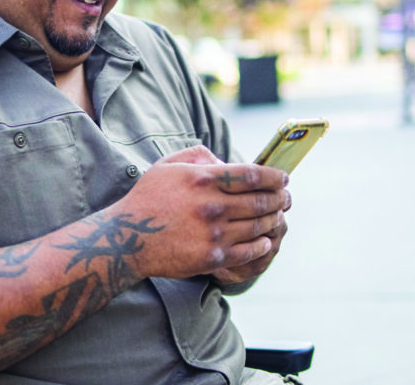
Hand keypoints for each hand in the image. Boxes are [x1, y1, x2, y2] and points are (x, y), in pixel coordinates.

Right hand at [110, 146, 289, 280]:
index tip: (284, 178)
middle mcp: (212, 205)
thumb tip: (226, 160)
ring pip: (259, 226)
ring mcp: (213, 233)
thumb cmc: (148, 198)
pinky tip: (265, 239)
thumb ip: (199, 155)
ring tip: (278, 216)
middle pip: (262, 200)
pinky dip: (263, 243)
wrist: (127, 238)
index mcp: (203, 179)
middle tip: (287, 198)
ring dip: (274, 220)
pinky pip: (250, 250)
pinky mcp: (212, 257)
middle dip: (281, 198)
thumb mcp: (168, 165)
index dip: (275, 176)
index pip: (253, 175)